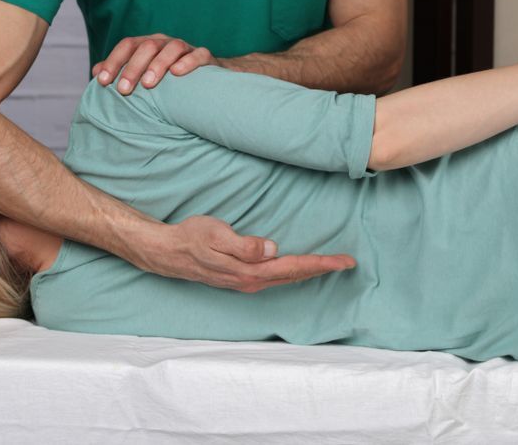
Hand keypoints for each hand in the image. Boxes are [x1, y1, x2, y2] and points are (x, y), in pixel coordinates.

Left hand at [92, 33, 220, 94]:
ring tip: (148, 84)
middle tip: (124, 90)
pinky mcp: (205, 57)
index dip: (113, 62)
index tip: (102, 81)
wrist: (206, 78)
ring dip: (158, 64)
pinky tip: (177, 73)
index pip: (127, 46)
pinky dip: (188, 62)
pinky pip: (198, 55)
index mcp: (148, 44)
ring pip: (172, 48)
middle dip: (133, 68)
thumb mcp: (143, 73)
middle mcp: (165, 42)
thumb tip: (94, 73)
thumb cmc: (168, 77)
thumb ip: (121, 71)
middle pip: (147, 46)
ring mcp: (186, 48)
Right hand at [127, 214, 356, 292]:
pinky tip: (300, 268)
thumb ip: (244, 245)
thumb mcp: (216, 235)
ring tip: (332, 265)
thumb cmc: (191, 238)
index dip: (321, 264)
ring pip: (287, 278)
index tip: (345, 261)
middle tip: (349, 262)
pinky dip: (294, 273)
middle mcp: (252, 281)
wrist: (168, 253)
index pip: (294, 267)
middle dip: (323, 269)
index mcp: (250, 271)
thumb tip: (272, 249)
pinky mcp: (242, 279)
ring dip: (310, 272)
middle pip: (295, 276)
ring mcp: (247, 283)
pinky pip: (276, 278)